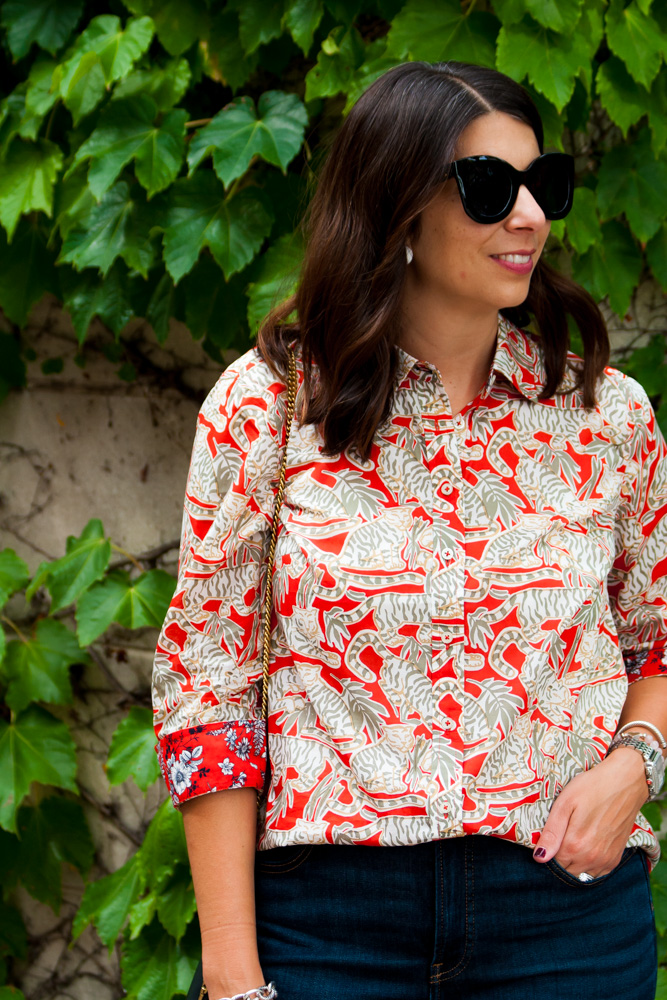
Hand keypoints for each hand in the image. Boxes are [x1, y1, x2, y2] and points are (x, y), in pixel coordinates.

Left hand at [532, 746, 648, 876]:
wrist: (625, 782)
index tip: (548, 838)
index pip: (552, 863)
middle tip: (560, 837)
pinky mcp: (616, 858)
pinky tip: (586, 848)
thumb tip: (539, 858)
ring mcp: (605, 860)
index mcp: (574, 845)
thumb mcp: (565, 803)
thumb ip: (552, 832)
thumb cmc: (591, 787)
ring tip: (573, 841)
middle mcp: (591, 858)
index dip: (547, 852)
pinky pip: (597, 874)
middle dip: (559, 859)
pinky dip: (588, 867)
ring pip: (581, 875)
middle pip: (566, 871)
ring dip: (574, 865)